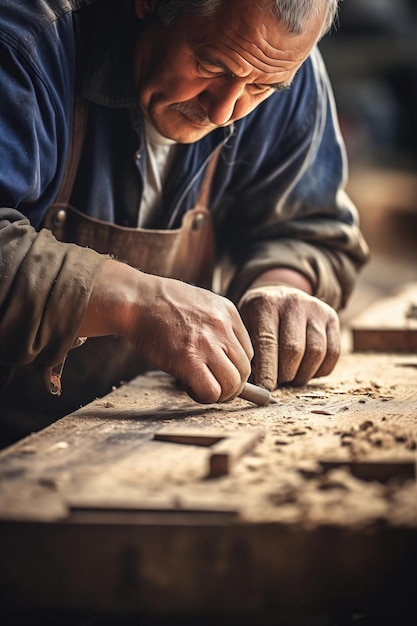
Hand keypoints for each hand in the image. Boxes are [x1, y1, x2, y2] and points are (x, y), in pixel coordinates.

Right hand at [80, 260, 252, 403]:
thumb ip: (216, 327)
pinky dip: (204, 397)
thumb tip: (226, 360)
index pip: (247, 352)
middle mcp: (222, 327)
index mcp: (228, 312)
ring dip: (219, 393)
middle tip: (211, 386)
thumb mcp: (200, 304)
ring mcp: (207, 344)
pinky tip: (189, 388)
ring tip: (200, 387)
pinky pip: (211, 391)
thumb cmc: (161, 306)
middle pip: (244, 370)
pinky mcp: (189, 360)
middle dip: (230, 385)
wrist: (136, 300)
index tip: (218, 372)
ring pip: (233, 384)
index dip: (233, 367)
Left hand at [238, 284, 339, 389]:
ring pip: (316, 353)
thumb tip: (255, 386)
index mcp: (266, 305)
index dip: (267, 370)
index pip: (268, 342)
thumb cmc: (257, 319)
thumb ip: (248, 352)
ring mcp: (316, 309)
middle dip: (285, 375)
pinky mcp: (332, 317)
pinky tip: (306, 370)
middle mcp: (293, 303)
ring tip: (291, 377)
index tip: (265, 390)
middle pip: (294, 350)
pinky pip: (333, 353)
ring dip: (303, 375)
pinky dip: (319, 370)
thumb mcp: (244, 327)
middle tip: (277, 382)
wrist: (280, 295)